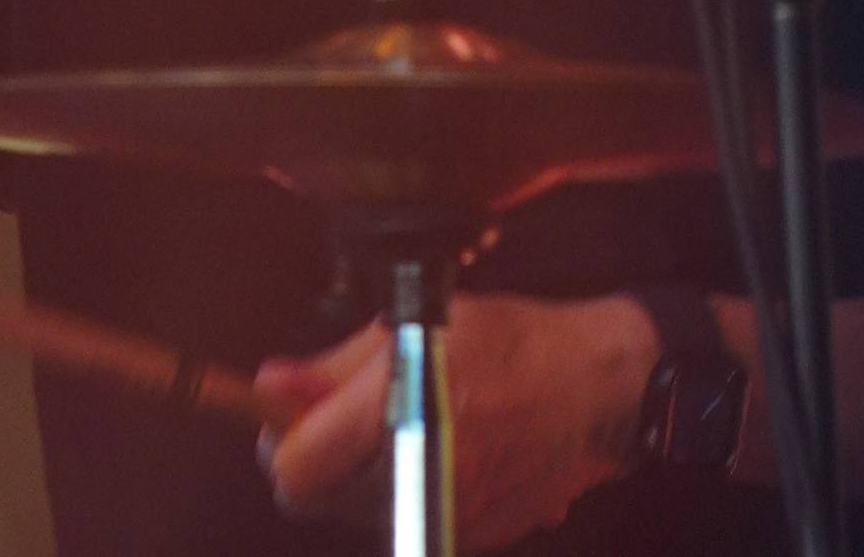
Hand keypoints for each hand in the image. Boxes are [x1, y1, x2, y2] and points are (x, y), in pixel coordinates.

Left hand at [254, 292, 656, 550]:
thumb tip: (269, 384)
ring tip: (392, 425)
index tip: (293, 412)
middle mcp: (415, 478)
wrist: (593, 392)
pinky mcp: (466, 538)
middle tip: (338, 414)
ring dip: (354, 475)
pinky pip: (401, 521)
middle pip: (315, 499)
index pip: (295, 468)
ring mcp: (442, 517)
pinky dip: (397, 490)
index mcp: (399, 414)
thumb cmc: (512, 343)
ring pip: (355, 513)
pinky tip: (432, 447)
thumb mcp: (417, 327)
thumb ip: (335, 366)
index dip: (282, 436)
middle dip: (315, 456)